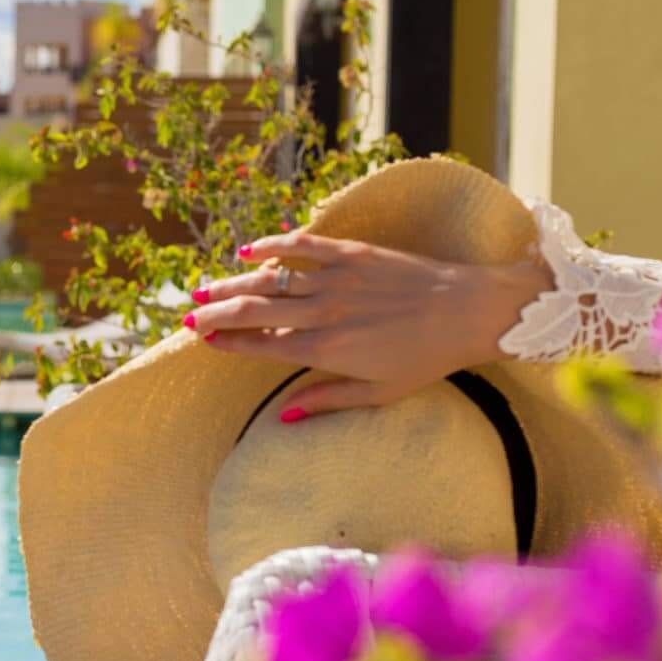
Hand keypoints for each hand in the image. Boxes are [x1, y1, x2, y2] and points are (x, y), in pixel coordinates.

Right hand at [185, 231, 552, 417]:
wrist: (472, 310)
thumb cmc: (429, 358)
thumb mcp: (380, 392)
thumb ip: (327, 400)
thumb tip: (282, 415)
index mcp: (329, 350)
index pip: (261, 345)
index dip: (228, 344)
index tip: (204, 343)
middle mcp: (325, 313)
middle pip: (253, 311)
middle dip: (214, 314)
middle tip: (189, 317)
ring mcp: (338, 279)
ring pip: (269, 280)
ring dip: (230, 284)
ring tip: (203, 289)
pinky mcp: (354, 253)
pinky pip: (302, 245)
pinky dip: (271, 246)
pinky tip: (246, 250)